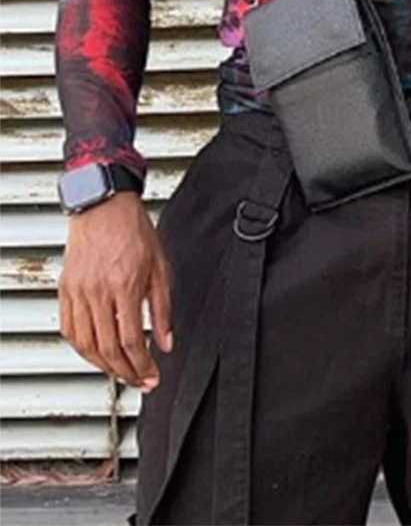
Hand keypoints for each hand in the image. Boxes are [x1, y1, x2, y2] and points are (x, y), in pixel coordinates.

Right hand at [58, 190, 173, 389]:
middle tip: (139, 382)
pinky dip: (82, 349)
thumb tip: (166, 343)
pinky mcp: (65, 290)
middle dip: (125, 373)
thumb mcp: (159, 267)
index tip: (152, 377)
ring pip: (85, 345)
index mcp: (124, 285)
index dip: (142, 365)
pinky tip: (96, 354)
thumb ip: (162, 309)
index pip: (130, 340)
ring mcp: (78, 292)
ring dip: (103, 366)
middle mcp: (97, 292)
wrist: (103, 207)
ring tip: (121, 373)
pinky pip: (69, 330)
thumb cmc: (134, 231)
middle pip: (107, 349)